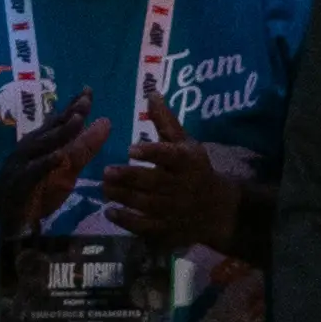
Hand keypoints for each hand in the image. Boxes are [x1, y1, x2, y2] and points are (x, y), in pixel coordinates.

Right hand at [0, 88, 111, 234]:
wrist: (1, 217)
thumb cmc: (36, 189)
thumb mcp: (66, 168)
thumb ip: (84, 146)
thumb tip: (105, 121)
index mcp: (42, 142)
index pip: (60, 120)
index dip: (74, 106)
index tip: (89, 90)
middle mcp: (31, 148)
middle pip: (52, 128)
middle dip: (69, 113)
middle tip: (86, 99)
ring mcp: (23, 164)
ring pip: (42, 146)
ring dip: (59, 132)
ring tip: (78, 118)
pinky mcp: (19, 184)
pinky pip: (33, 172)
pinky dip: (45, 163)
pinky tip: (58, 156)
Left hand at [100, 92, 242, 254]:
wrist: (215, 208)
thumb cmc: (195, 169)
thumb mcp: (186, 144)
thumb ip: (166, 122)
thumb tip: (151, 93)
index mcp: (188, 161)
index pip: (169, 155)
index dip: (151, 152)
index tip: (130, 149)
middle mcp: (182, 185)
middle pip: (153, 181)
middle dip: (128, 176)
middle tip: (106, 171)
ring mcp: (174, 209)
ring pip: (145, 203)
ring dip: (122, 196)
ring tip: (105, 187)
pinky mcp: (167, 228)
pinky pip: (144, 226)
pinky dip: (126, 220)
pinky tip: (111, 212)